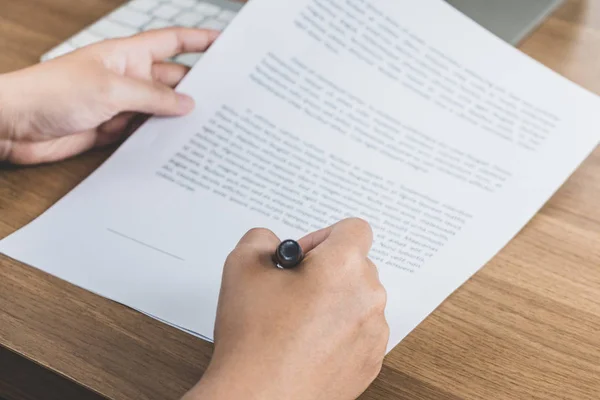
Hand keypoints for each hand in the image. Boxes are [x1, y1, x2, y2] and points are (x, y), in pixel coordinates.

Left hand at [0, 28, 218, 163]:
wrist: (16, 124)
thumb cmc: (54, 92)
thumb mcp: (112, 89)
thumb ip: (153, 97)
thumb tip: (187, 104)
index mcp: (129, 55)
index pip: (172, 42)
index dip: (199, 40)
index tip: (225, 43)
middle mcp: (129, 78)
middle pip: (173, 79)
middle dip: (198, 87)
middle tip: (228, 99)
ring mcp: (122, 105)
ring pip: (162, 109)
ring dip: (181, 117)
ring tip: (211, 127)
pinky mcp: (114, 129)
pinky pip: (146, 132)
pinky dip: (162, 138)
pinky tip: (180, 146)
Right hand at [185, 218, 388, 399]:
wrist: (259, 398)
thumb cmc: (254, 339)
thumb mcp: (241, 267)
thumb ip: (261, 239)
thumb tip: (273, 244)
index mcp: (343, 266)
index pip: (353, 228)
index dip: (323, 237)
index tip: (302, 257)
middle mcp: (368, 297)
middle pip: (355, 265)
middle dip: (325, 270)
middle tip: (292, 290)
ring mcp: (374, 333)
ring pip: (358, 299)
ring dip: (333, 302)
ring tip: (296, 322)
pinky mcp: (370, 361)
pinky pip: (360, 331)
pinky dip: (338, 331)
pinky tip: (307, 344)